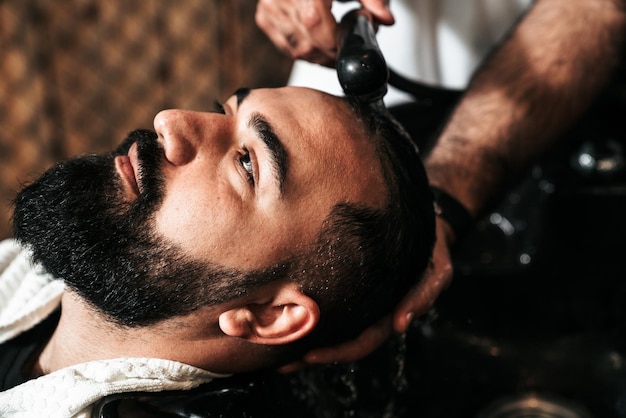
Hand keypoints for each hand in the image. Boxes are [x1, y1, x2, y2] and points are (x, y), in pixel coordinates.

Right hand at [255, 0, 393, 66]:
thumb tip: (385, 19)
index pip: (314, 21)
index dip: (333, 40)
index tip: (347, 43)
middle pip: (307, 41)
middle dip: (332, 52)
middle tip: (346, 42)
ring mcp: (270, 6)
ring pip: (297, 50)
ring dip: (320, 55)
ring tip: (334, 39)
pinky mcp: (264, 16)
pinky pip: (287, 48)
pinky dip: (305, 50)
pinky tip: (317, 39)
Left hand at [278, 217, 454, 371]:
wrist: (426, 219)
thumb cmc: (433, 244)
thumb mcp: (438, 269)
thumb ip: (423, 294)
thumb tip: (400, 325)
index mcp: (391, 311)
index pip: (363, 340)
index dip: (339, 351)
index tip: (310, 355)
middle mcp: (372, 307)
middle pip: (340, 337)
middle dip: (312, 351)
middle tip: (281, 362)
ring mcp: (360, 293)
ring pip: (330, 319)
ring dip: (303, 333)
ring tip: (271, 343)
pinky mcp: (351, 275)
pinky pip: (328, 295)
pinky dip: (306, 304)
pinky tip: (281, 307)